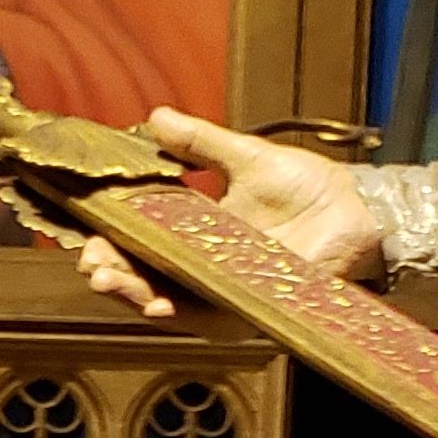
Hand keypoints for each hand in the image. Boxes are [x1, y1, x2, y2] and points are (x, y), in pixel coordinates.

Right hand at [69, 110, 384, 319]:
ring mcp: (218, 293)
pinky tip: (153, 304)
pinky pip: (201, 319)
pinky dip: (175, 312)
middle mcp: (198, 267)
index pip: (137, 241)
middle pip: (140, 277)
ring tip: (107, 281)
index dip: (107, 240)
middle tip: (90, 264)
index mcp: (191, 231)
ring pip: (161, 301)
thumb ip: (198, 142)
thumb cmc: (306, 186)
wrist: (354, 211)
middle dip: (109, 272)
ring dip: (131, 294)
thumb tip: (155, 117)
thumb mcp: (243, 156)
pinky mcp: (243, 312)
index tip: (84, 232)